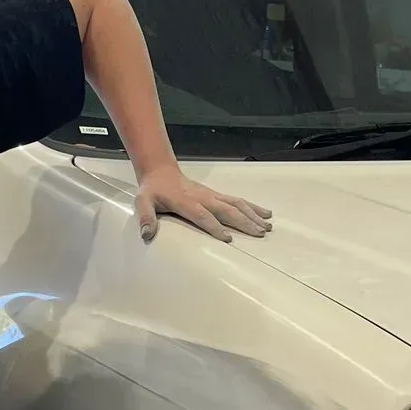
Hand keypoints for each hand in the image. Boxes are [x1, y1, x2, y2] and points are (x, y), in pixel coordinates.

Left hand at [135, 166, 271, 244]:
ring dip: (252, 214)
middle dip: (243, 222)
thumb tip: (147, 234)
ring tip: (267, 226)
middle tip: (259, 234)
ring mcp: (212, 195)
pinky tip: (265, 214)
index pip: (203, 215)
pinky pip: (237, 200)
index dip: (214, 226)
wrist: (161, 171)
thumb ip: (146, 217)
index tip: (228, 238)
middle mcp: (202, 197)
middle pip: (226, 210)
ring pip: (236, 204)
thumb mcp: (143, 202)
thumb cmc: (153, 191)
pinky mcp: (217, 195)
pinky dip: (252, 207)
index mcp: (186, 202)